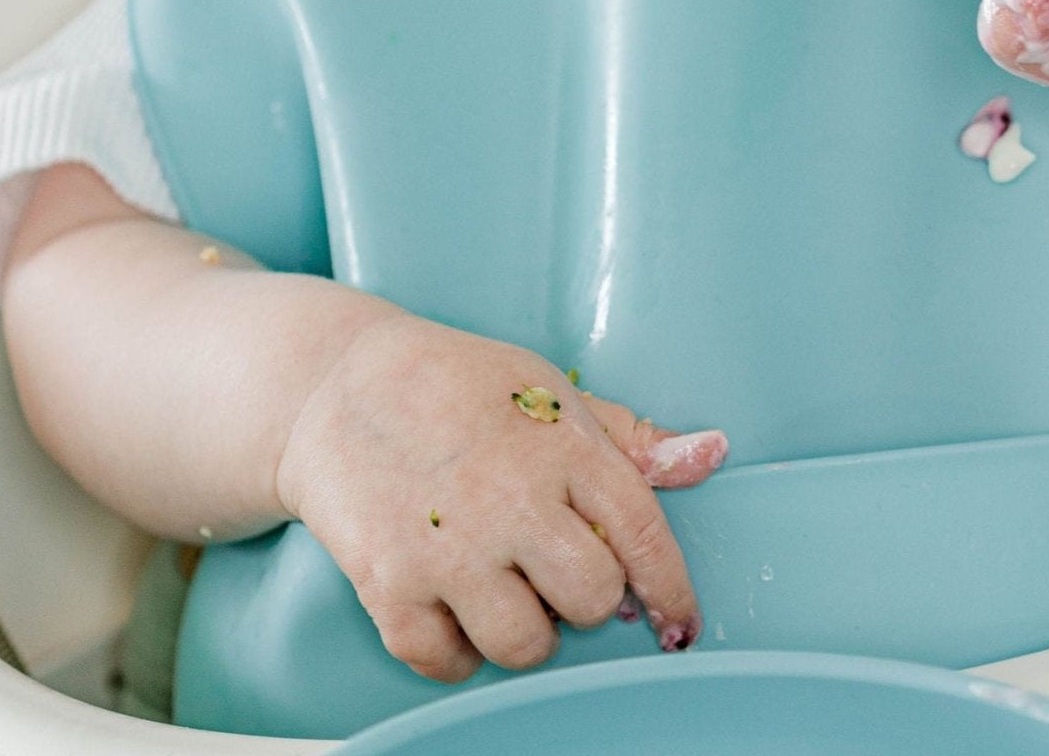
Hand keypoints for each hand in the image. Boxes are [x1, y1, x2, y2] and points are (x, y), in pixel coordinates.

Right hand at [274, 309, 725, 680]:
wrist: (339, 387)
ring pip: (525, 645)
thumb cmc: (461, 386)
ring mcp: (447, 548)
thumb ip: (630, 437)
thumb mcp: (553, 391)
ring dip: (529, 632)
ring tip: (511, 590)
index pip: (642, 534)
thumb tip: (710, 454)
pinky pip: (448, 662)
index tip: (680, 621)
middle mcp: (511, 500)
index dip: (670, 588)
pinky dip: (460, 652)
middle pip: (592, 599)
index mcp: (562, 446)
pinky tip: (460, 610)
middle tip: (562, 571)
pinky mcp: (388, 586)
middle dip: (590, 597)